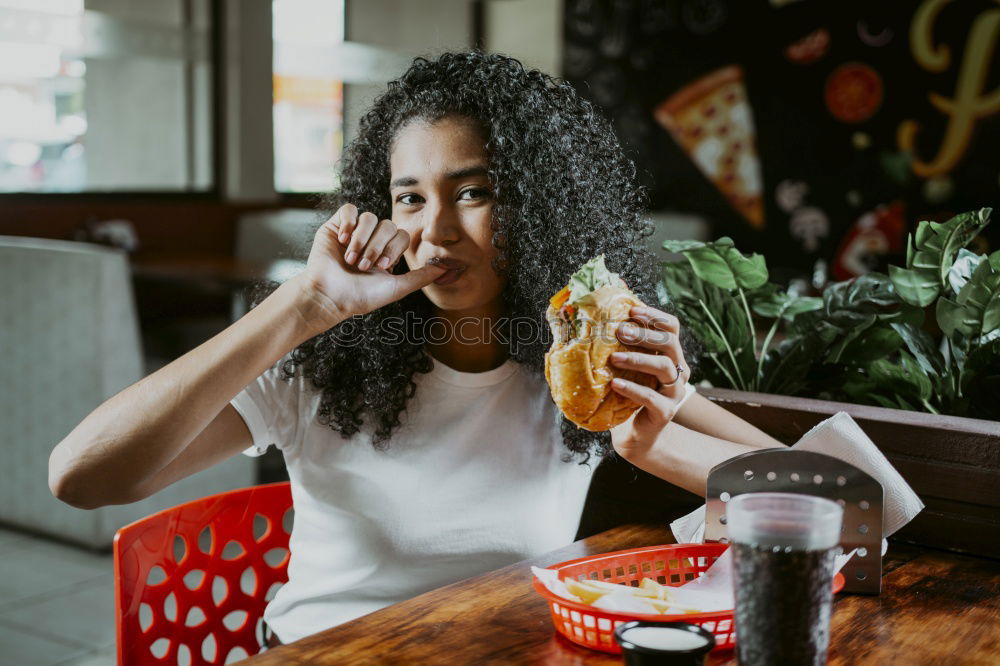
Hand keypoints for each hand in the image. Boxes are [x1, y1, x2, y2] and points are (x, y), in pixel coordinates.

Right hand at [289, 204, 445, 334]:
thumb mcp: (396, 288)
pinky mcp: (336, 226)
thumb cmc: (360, 297)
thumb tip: (446, 268)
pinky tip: (342, 241)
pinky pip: (349, 210)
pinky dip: (348, 224)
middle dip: (377, 247)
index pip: (401, 235)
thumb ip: (421, 277)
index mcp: (386, 252)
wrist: (329, 296)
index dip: (394, 248)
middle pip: (387, 225)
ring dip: (362, 240)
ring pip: (369, 217)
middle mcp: (371, 240)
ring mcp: (353, 232)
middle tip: (365, 266)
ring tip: (351, 259)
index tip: (382, 267)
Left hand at [608, 305, 689, 457]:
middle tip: (620, 331)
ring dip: (638, 359)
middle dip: (644, 334)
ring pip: (664, 367)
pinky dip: (633, 389)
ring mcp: (674, 392)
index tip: (631, 310)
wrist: (635, 434)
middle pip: (670, 343)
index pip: (671, 328)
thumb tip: (597, 317)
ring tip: (614, 357)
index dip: (654, 316)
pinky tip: (615, 384)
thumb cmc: (627, 395)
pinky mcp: (665, 412)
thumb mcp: (625, 368)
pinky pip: (652, 398)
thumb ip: (620, 345)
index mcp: (671, 355)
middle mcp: (678, 371)